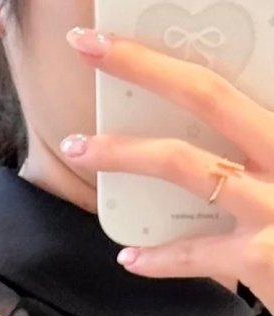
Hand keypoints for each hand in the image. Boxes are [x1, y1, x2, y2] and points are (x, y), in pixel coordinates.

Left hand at [58, 25, 273, 310]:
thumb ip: (252, 144)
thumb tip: (202, 119)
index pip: (230, 78)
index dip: (176, 53)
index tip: (124, 33)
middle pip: (208, 95)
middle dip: (142, 67)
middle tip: (88, 49)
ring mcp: (273, 206)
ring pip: (186, 166)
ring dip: (124, 154)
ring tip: (83, 149)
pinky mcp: (260, 258)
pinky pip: (193, 254)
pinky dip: (156, 258)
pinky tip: (129, 256)